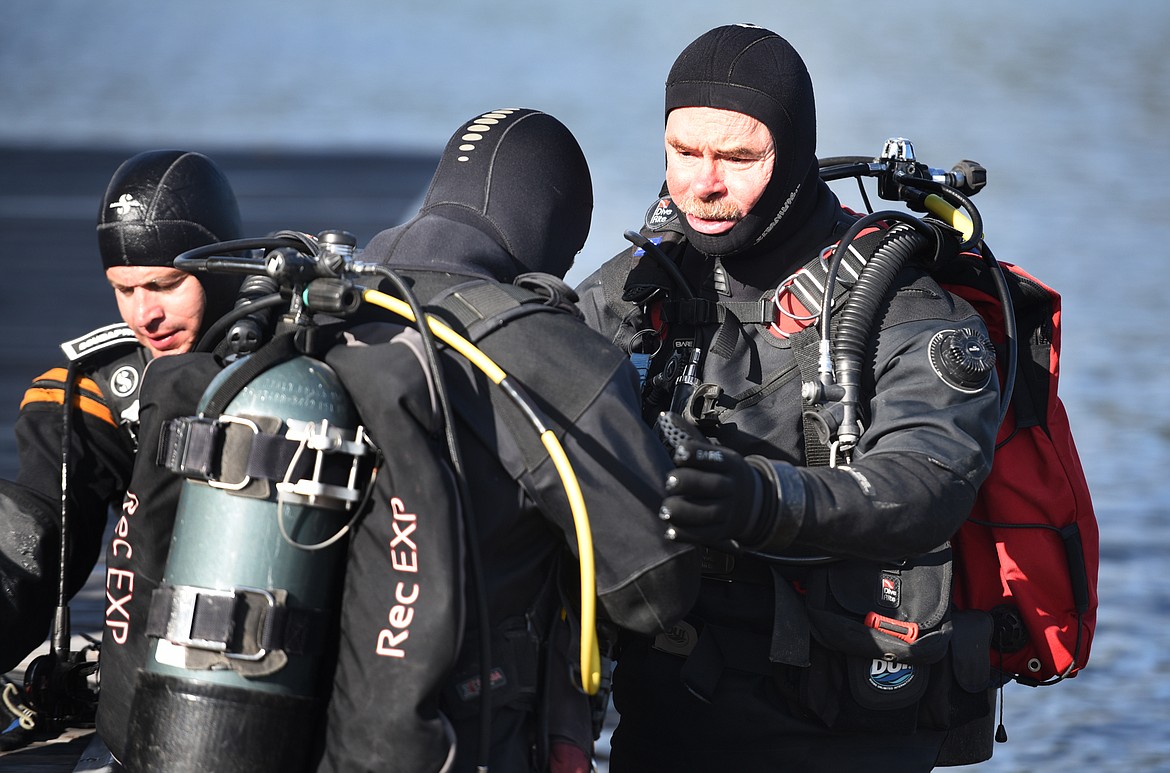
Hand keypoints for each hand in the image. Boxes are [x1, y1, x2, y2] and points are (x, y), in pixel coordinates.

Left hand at [655, 412, 772, 547]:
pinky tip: (670, 530)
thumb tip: (664, 416)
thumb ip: (689, 438)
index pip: (714, 457)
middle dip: (689, 482)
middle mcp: (732, 487)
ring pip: (708, 513)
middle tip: (669, 481)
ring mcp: (729, 512)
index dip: (696, 454)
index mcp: (730, 463)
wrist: (755, 503)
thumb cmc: (722, 473)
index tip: (678, 453)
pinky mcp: (722, 532)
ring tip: (664, 509)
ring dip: (684, 512)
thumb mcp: (715, 453)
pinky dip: (686, 535)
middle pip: (713, 485)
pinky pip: (705, 535)